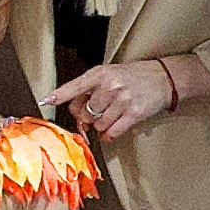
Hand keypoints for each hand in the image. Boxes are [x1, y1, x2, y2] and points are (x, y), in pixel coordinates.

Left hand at [42, 59, 177, 143]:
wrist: (163, 78)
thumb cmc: (133, 76)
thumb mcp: (110, 73)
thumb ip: (91, 89)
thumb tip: (76, 112)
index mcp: (101, 73)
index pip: (75, 85)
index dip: (59, 94)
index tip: (46, 100)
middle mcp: (110, 85)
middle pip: (85, 112)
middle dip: (87, 118)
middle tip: (94, 115)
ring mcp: (122, 99)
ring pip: (98, 125)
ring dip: (101, 126)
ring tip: (110, 117)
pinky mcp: (133, 113)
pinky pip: (112, 132)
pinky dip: (109, 135)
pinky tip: (113, 130)